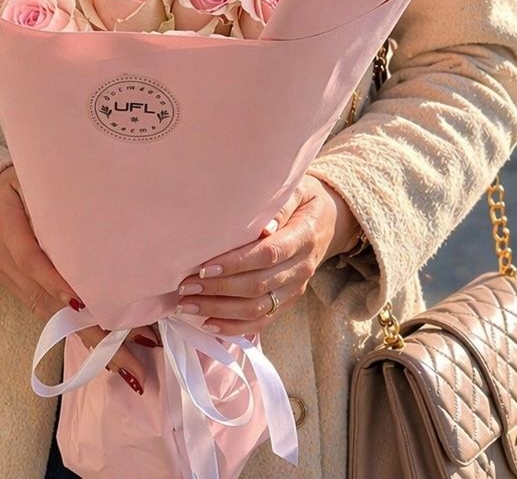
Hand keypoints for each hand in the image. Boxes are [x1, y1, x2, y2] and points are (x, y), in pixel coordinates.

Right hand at [0, 166, 157, 395]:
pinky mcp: (13, 288)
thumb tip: (94, 203)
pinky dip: (72, 330)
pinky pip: (43, 312)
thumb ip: (49, 193)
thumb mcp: (24, 177)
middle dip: (88, 331)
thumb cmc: (8, 184)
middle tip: (126, 357)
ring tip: (124, 361)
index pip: (31, 260)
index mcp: (6, 227)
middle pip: (45, 301)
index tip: (85, 304)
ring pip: (47, 315)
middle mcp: (4, 259)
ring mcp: (6, 278)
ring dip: (87, 339)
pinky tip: (102, 347)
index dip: (56, 283)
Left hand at [170, 175, 359, 339]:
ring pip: (257, 308)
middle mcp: (301, 268)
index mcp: (304, 238)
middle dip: (219, 289)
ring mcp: (296, 289)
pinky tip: (209, 323)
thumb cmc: (305, 201)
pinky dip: (235, 326)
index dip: (236, 263)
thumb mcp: (300, 191)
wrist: (330, 221)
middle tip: (186, 286)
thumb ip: (282, 205)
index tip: (205, 267)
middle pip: (258, 285)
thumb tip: (265, 225)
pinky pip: (263, 321)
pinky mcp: (288, 301)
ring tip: (188, 305)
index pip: (268, 254)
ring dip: (220, 310)